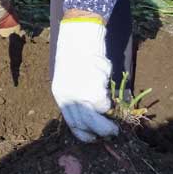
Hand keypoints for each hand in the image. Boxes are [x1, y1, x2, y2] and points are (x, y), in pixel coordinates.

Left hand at [51, 18, 118, 141]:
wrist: (79, 35)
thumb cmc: (75, 55)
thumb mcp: (70, 79)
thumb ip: (78, 96)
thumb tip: (96, 115)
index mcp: (60, 95)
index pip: (72, 123)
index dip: (84, 134)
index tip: (94, 138)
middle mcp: (69, 96)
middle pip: (87, 123)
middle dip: (102, 130)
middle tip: (112, 132)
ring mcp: (81, 92)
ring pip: (99, 112)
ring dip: (107, 115)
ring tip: (111, 111)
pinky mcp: (94, 85)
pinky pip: (106, 97)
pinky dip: (108, 92)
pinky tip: (102, 75)